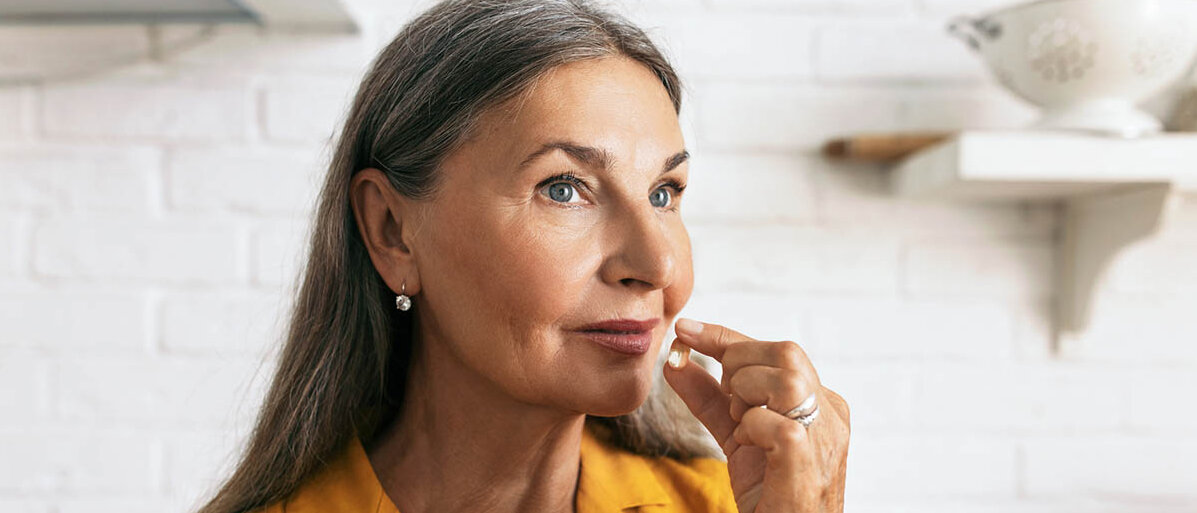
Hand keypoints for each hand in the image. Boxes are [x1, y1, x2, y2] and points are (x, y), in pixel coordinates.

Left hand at [662, 318, 850, 512]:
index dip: (726, 337)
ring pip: (785, 378)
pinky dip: (750, 428)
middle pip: (785, 352)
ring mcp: (825, 435)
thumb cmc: (770, 492)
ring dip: (747, 396)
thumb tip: (677, 360)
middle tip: (731, 404)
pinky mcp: (807, 459)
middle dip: (739, 366)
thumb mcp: (738, 437)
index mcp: (820, 401)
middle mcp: (831, 412)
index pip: (776, 350)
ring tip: (744, 427)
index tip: (686, 330)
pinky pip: (774, 422)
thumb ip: (712, 398)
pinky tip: (750, 447)